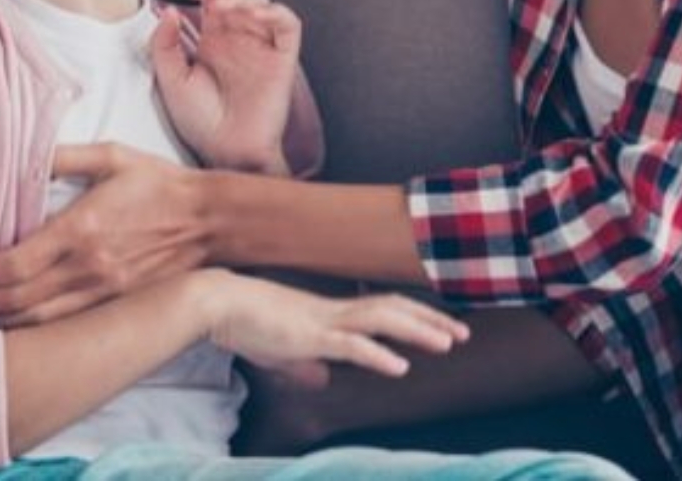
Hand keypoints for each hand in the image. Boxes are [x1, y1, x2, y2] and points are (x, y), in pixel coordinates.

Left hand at [0, 144, 204, 326]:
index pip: (13, 265)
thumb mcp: (114, 157)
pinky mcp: (115, 304)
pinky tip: (20, 324)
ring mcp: (102, 292)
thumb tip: (25, 153)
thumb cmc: (161, 185)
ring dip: (4, 322)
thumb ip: (66, 156)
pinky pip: (65, 326)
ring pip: (38, 322)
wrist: (211, 220)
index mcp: (80, 229)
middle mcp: (87, 267)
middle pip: (17, 301)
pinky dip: (36, 329)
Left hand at [151, 0, 300, 174]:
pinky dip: (274, 12)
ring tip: (224, 7)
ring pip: (262, 2)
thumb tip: (168, 11)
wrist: (225, 152)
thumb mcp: (171, 81)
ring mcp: (261, 46)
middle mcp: (239, 39)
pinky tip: (254, 15)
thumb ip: (164, 46)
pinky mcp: (282, 58)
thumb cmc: (200, 123)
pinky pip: (287, 24)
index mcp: (213, 40)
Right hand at [202, 271, 468, 388]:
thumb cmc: (244, 322)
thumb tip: (324, 379)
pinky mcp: (309, 335)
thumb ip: (306, 362)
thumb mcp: (282, 349)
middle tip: (464, 333)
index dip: (416, 317)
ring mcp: (324, 320)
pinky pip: (351, 345)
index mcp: (331, 312)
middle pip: (394, 309)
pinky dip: (378, 355)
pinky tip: (400, 366)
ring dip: (418, 332)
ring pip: (382, 320)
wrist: (216, 302)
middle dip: (431, 321)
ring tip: (448, 344)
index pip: (384, 308)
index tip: (443, 327)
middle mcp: (335, 311)